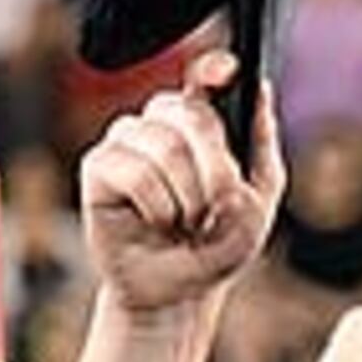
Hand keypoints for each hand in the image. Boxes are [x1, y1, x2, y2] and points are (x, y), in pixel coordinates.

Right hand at [80, 53, 283, 319]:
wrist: (176, 293)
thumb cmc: (213, 246)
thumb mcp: (257, 201)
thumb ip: (262, 146)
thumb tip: (262, 91)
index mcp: (200, 121)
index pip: (205, 77)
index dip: (213, 68)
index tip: (227, 72)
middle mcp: (161, 121)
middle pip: (191, 114)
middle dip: (215, 170)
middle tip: (214, 209)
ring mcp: (127, 140)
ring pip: (165, 144)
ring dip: (187, 197)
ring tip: (185, 223)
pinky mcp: (98, 167)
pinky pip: (135, 172)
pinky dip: (158, 207)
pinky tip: (156, 223)